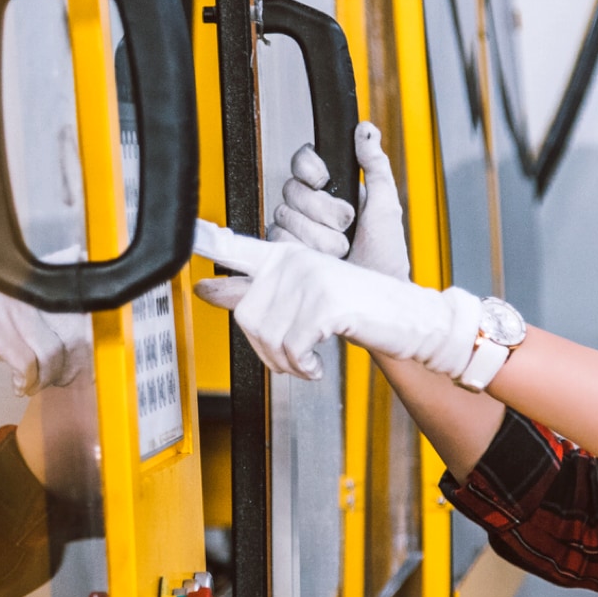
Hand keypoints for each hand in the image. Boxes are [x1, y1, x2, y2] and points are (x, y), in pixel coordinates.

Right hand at [0, 284, 81, 412]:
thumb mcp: (10, 322)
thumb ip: (44, 321)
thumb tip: (89, 339)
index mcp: (27, 280)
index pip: (75, 289)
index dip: (92, 322)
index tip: (93, 352)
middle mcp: (19, 287)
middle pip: (73, 324)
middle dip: (76, 359)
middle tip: (67, 378)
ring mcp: (3, 307)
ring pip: (52, 349)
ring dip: (48, 376)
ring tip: (34, 383)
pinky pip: (28, 363)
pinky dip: (27, 382)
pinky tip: (17, 386)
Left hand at [191, 220, 478, 380]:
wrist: (409, 320)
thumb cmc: (361, 310)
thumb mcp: (305, 299)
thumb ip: (257, 294)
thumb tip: (205, 288)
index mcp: (287, 255)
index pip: (236, 245)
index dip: (207, 240)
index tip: (189, 230)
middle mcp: (295, 259)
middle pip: (247, 316)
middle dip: (265, 348)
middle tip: (292, 356)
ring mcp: (311, 278)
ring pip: (268, 336)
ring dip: (286, 362)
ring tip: (307, 358)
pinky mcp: (327, 303)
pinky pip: (292, 348)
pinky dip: (303, 366)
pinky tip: (317, 363)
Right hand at [192, 122, 409, 304]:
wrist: (377, 300)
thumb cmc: (384, 257)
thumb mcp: (385, 205)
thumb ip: (375, 165)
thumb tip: (365, 130)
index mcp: (327, 195)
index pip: (301, 166)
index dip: (309, 169)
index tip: (323, 178)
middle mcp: (306, 214)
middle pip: (291, 192)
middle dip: (322, 210)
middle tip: (344, 226)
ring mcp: (292, 240)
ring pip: (283, 222)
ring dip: (314, 239)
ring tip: (337, 253)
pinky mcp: (281, 266)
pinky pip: (266, 253)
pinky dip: (273, 260)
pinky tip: (267, 268)